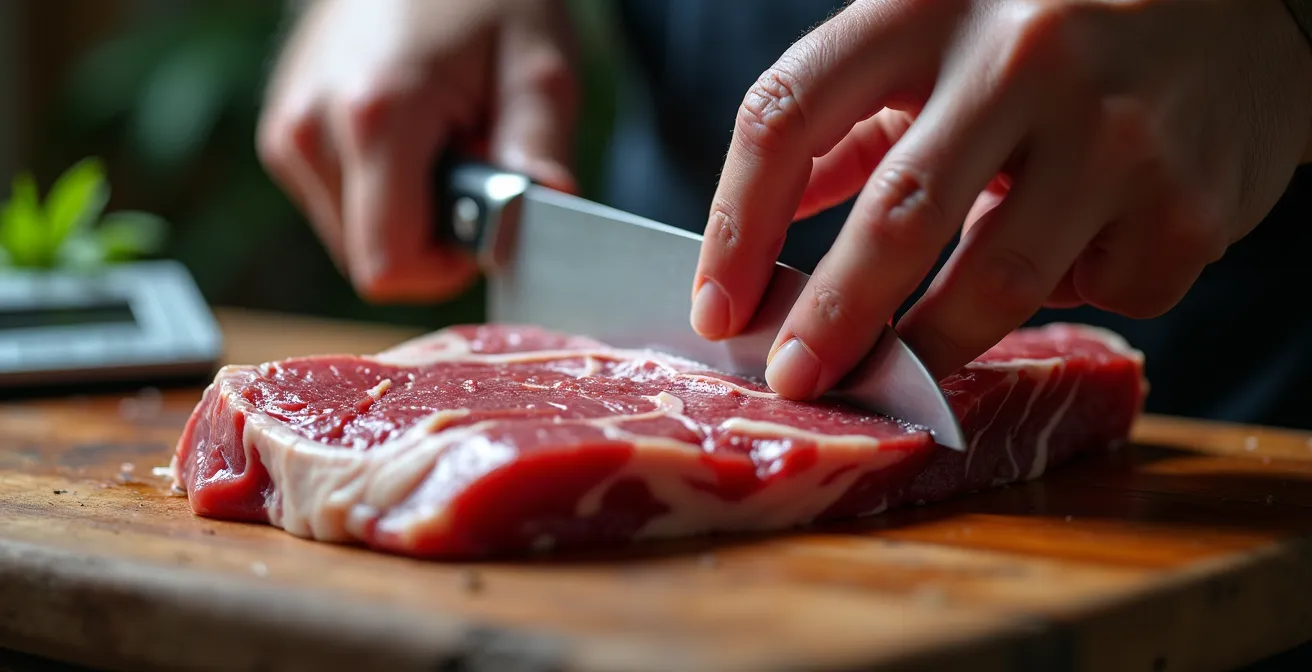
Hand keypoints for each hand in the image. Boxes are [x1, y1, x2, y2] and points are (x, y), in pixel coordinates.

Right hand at [258, 0, 577, 301]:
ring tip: (442, 137)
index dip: (448, 267)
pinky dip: (381, 191)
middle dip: (432, 234)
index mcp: (374, 117)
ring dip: (408, 212)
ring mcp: (287, 134)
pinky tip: (411, 134)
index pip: (390, 267)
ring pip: (353, 239)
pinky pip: (338, 207)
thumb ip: (538, 154)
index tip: (488, 220)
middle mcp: (310, 131)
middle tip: (471, 158)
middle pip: (371, 260)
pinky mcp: (282, 135)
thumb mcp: (538, 66)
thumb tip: (535, 231)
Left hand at [690, 0, 1311, 398]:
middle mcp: (1022, 52)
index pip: (790, 114)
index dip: (734, 226)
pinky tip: (1081, 250)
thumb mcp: (941, 39)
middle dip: (833, 321)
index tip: (717, 309)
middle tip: (796, 381)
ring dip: (936, 348)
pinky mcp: (1187, 198)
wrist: (1245, 3)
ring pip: (996, 282)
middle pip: (897, 215)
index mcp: (927, 4)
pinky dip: (1071, 294)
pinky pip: (1098, 292)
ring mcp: (1114, 126)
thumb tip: (759, 225)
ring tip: (907, 374)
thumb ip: (853, 124)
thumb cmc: (1057, 26)